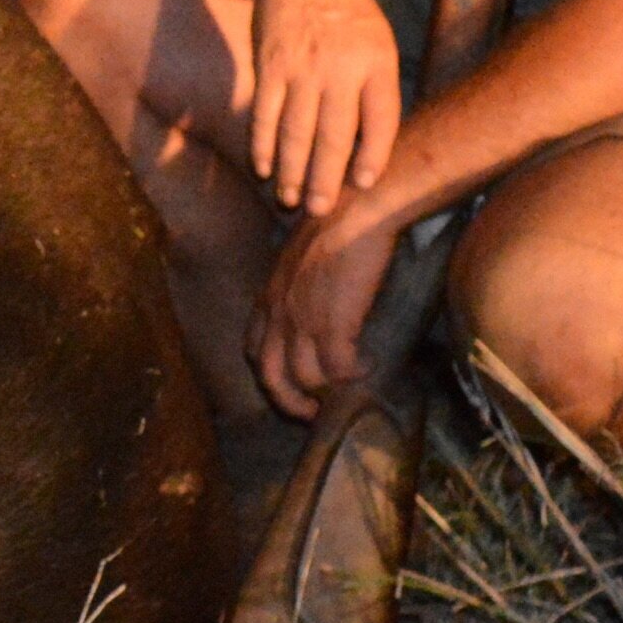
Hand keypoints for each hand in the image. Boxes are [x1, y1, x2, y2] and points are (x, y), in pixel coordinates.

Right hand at [244, 0, 402, 216]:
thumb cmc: (346, 13)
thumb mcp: (378, 39)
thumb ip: (375, 88)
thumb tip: (369, 150)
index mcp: (378, 59)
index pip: (381, 119)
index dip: (372, 156)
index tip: (361, 184)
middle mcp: (341, 65)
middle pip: (334, 135)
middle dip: (325, 179)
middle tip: (319, 211)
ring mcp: (302, 66)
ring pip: (295, 132)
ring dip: (290, 172)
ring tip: (289, 201)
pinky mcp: (269, 64)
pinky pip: (265, 115)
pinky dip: (262, 145)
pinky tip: (262, 168)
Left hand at [249, 203, 404, 419]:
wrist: (356, 210)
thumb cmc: (336, 224)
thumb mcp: (300, 257)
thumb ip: (298, 284)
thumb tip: (314, 302)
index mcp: (269, 296)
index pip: (255, 349)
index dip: (269, 373)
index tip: (287, 384)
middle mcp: (278, 313)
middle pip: (271, 375)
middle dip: (288, 401)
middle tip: (310, 412)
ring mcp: (303, 320)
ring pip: (305, 377)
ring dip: (326, 390)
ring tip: (347, 386)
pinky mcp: (333, 323)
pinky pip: (339, 368)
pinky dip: (352, 374)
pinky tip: (367, 366)